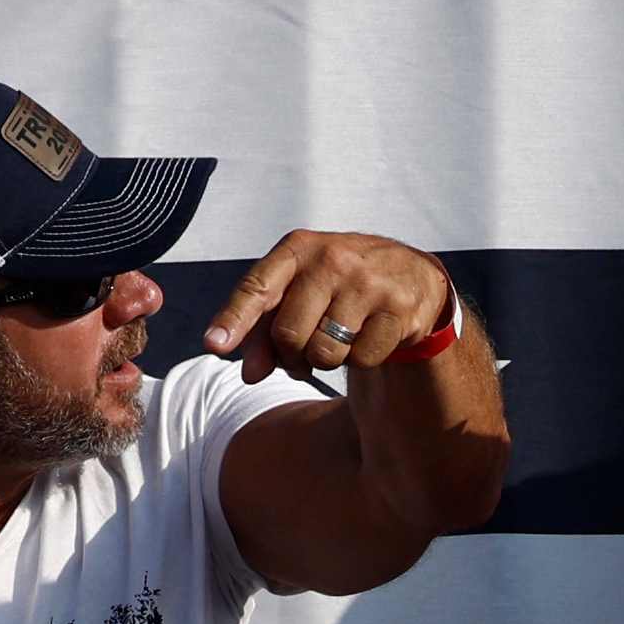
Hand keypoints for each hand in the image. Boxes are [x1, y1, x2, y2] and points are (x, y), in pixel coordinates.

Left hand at [200, 232, 455, 382]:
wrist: (410, 274)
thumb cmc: (337, 286)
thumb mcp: (298, 291)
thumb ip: (265, 329)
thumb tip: (249, 374)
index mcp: (298, 248)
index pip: (257, 287)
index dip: (233, 320)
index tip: (213, 345)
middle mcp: (333, 259)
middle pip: (289, 334)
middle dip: (291, 356)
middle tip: (303, 351)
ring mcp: (368, 283)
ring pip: (324, 353)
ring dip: (325, 362)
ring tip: (337, 341)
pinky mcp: (398, 309)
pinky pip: (361, 360)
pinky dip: (359, 361)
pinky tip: (368, 336)